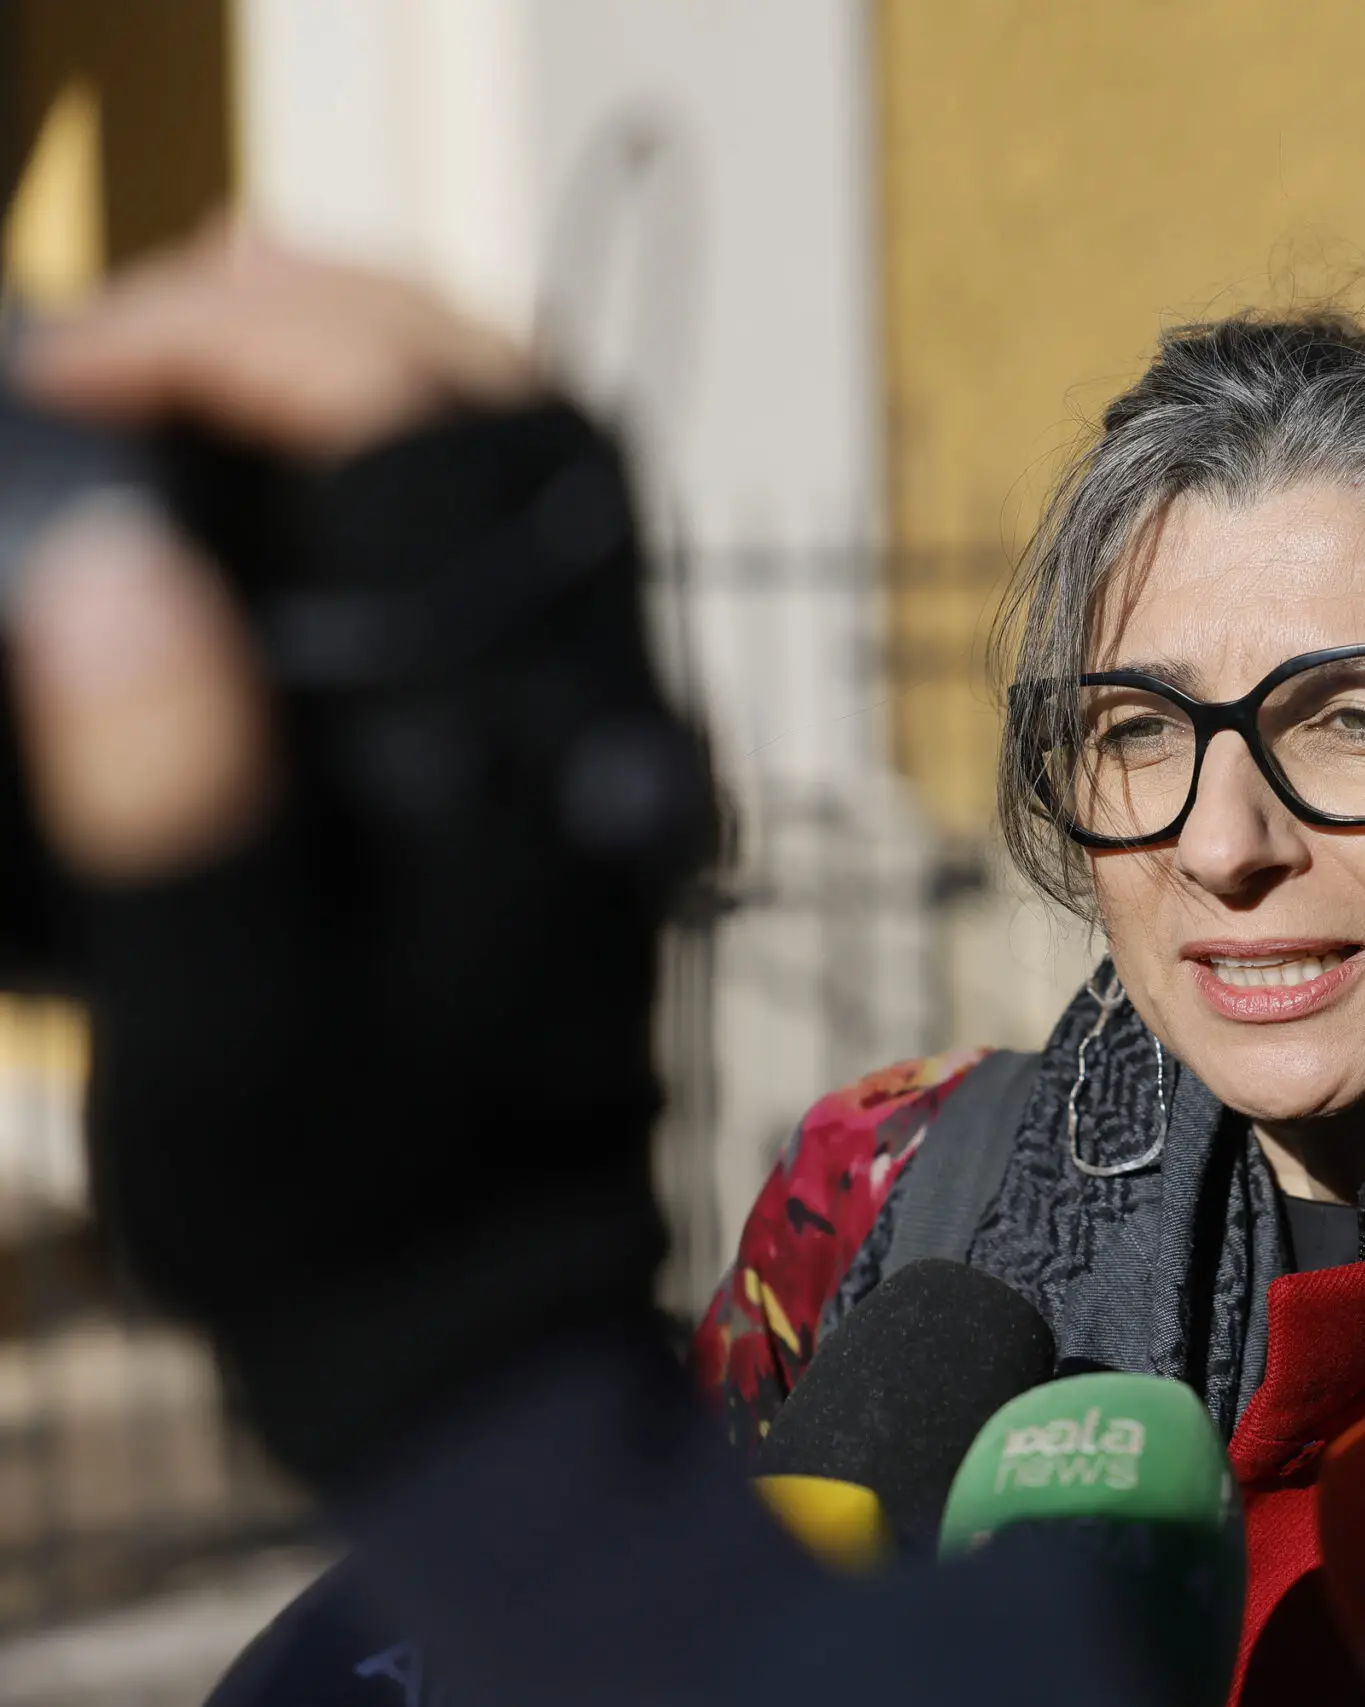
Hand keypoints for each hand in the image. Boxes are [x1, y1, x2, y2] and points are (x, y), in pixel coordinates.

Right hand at [6, 233, 683, 1487]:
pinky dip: (412, 438)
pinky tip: (295, 446)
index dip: (240, 346)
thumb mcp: (206, 1036)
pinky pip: (529, 521)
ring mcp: (613, 710)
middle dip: (317, 310)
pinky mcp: (592, 733)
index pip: (420, 441)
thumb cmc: (322, 1190)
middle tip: (136, 330)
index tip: (82, 370)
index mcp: (508, 748)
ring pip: (538, 440)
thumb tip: (112, 569)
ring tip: (201, 337)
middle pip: (508, 400)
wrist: (459, 1288)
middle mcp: (597, 705)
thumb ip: (167, 809)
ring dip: (374, 352)